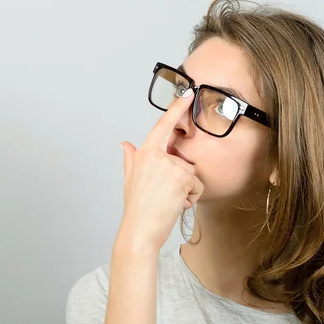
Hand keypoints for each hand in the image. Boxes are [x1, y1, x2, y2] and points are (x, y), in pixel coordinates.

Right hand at [117, 89, 203, 250]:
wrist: (139, 230)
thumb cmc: (137, 208)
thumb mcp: (130, 179)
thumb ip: (131, 159)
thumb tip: (125, 143)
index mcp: (145, 153)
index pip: (163, 125)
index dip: (176, 108)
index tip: (188, 93)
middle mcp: (157, 156)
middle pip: (184, 160)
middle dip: (181, 179)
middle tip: (165, 195)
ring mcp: (170, 165)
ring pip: (193, 174)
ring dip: (187, 190)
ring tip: (170, 201)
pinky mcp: (182, 177)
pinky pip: (198, 185)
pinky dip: (192, 198)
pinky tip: (176, 205)